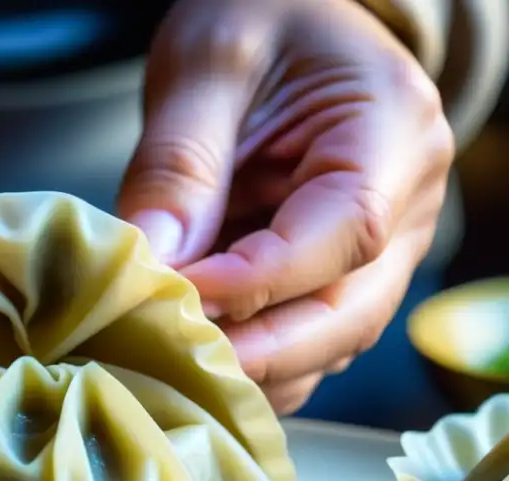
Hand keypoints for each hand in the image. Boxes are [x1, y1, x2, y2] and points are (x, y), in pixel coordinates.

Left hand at [118, 0, 454, 413]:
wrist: (282, 18)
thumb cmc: (257, 18)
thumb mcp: (208, 63)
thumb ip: (181, 160)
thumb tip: (152, 258)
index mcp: (393, 135)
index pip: (344, 233)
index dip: (256, 281)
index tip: (176, 295)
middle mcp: (406, 205)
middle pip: (347, 315)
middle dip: (257, 352)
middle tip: (168, 358)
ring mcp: (377, 251)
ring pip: (326, 343)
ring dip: (250, 367)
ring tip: (167, 360)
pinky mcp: (335, 275)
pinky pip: (301, 340)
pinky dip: (248, 358)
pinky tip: (189, 351)